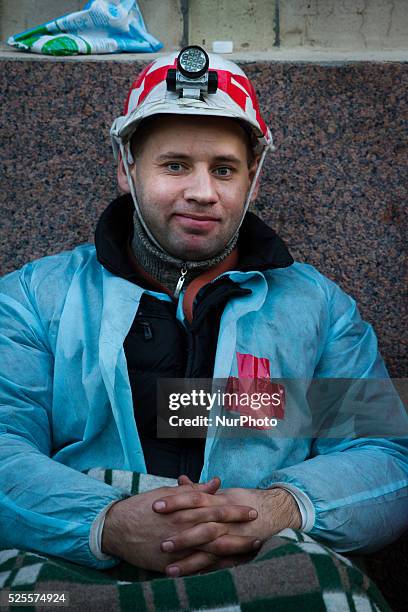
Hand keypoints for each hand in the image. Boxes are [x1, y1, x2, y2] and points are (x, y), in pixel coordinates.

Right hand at [101, 477, 258, 572]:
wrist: (117, 527)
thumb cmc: (144, 506)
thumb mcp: (169, 493)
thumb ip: (194, 490)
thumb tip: (215, 483)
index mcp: (185, 509)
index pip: (216, 509)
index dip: (235, 511)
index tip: (252, 511)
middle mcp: (184, 528)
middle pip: (218, 531)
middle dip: (240, 533)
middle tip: (259, 533)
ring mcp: (178, 548)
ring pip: (210, 552)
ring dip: (232, 552)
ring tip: (249, 551)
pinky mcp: (170, 564)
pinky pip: (195, 569)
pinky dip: (212, 569)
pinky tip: (227, 569)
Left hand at [153, 475, 300, 575]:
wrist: (275, 511)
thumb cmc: (244, 500)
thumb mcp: (223, 492)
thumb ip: (200, 490)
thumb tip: (181, 480)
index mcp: (219, 501)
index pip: (194, 498)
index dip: (175, 501)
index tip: (155, 505)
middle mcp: (225, 520)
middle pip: (200, 527)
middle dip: (181, 537)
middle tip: (160, 543)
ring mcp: (231, 538)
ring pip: (209, 551)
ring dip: (189, 562)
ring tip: (169, 570)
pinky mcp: (238, 554)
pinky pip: (220, 565)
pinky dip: (206, 572)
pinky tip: (191, 579)